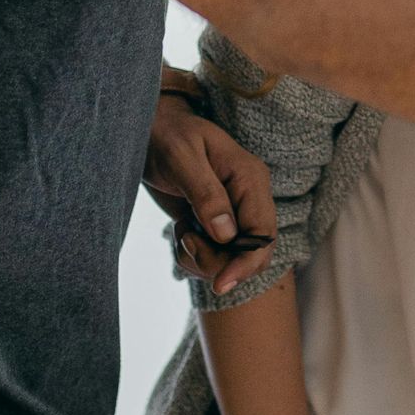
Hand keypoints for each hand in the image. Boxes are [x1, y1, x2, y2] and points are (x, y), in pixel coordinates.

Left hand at [143, 84, 277, 296]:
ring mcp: (234, 213)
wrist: (150, 131)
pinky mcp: (217, 223)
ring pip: (233, 260)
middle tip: (185, 241)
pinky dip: (194, 256)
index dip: (246, 263)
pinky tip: (181, 232)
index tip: (219, 283)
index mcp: (250, 178)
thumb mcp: (181, 157)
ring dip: (203, 259)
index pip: (264, 233)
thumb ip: (205, 194)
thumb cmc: (166, 135)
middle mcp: (249, 198)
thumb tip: (226, 234)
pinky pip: (216, 257)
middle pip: (252, 253)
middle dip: (219, 262)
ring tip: (181, 232)